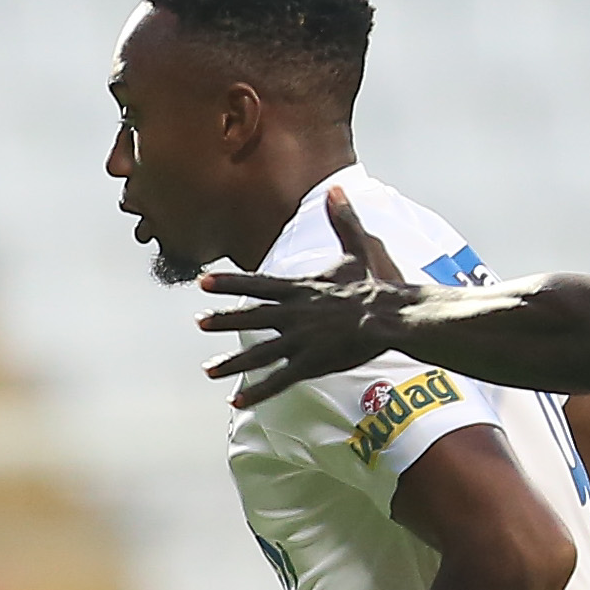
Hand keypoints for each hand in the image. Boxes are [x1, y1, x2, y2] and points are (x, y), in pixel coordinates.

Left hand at [196, 186, 414, 406]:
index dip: (229, 283)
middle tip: (199, 322)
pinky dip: (258, 392)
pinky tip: (238, 400)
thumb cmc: (376, 286)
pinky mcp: (311, 363)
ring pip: (259, 352)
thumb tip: (339, 189)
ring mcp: (300, 340)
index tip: (204, 282)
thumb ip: (342, 221)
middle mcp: (294, 314)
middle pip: (251, 317)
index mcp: (301, 289)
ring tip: (209, 368)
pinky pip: (279, 380)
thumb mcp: (357, 250)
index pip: (257, 284)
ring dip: (232, 361)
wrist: (390, 316)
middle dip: (223, 319)